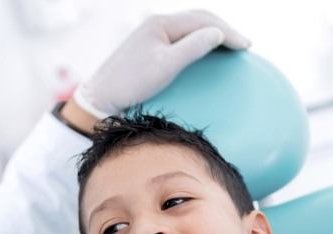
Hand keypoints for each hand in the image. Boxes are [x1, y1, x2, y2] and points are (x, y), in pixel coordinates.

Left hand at [73, 10, 250, 120]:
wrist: (100, 99)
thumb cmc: (130, 85)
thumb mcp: (164, 68)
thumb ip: (192, 48)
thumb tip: (217, 32)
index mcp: (160, 23)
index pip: (203, 20)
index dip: (228, 32)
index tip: (247, 46)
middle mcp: (155, 25)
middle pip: (197, 20)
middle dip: (223, 30)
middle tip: (244, 45)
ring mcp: (150, 37)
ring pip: (188, 30)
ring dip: (210, 36)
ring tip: (229, 48)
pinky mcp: (147, 51)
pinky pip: (179, 42)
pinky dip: (196, 46)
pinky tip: (203, 58)